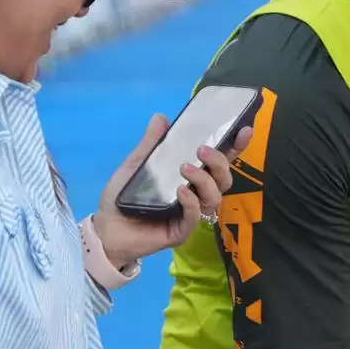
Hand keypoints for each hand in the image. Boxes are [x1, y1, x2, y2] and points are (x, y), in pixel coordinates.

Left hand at [91, 113, 231, 269]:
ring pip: (214, 197)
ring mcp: (190, 214)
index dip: (234, 147)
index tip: (244, 130)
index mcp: (189, 177)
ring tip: (185, 169)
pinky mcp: (181, 231)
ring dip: (205, 180)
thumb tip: (161, 117)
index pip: (218, 162)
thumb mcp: (135, 165)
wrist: (105, 228)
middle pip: (224, 179)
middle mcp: (195, 194)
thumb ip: (150, 144)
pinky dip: (191, 202)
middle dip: (220, 162)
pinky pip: (195, 216)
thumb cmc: (122, 197)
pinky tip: (181, 191)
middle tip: (202, 150)